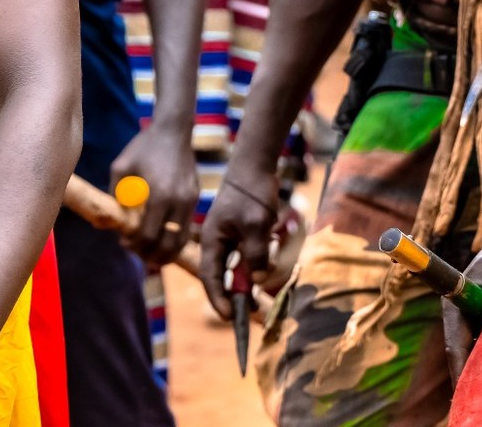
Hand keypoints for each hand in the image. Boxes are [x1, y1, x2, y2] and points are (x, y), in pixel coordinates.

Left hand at [109, 121, 198, 265]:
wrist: (174, 130)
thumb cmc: (144, 147)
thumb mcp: (120, 168)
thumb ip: (114, 196)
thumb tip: (109, 221)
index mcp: (160, 195)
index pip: (148, 235)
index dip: (134, 245)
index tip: (123, 243)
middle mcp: (179, 201)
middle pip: (167, 243)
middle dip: (149, 254)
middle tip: (136, 251)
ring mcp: (191, 200)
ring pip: (181, 239)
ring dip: (166, 251)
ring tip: (151, 254)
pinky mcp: (195, 197)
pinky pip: (187, 227)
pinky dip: (176, 239)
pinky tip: (164, 240)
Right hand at [198, 172, 279, 321]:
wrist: (256, 165)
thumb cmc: (252, 193)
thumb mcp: (255, 225)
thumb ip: (255, 254)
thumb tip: (257, 281)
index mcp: (212, 242)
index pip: (211, 278)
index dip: (219, 299)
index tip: (231, 317)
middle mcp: (217, 242)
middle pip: (224, 276)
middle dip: (236, 294)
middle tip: (252, 310)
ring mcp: (230, 237)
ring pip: (238, 266)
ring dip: (251, 276)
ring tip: (263, 284)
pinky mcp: (243, 231)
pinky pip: (248, 253)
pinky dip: (258, 260)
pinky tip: (270, 257)